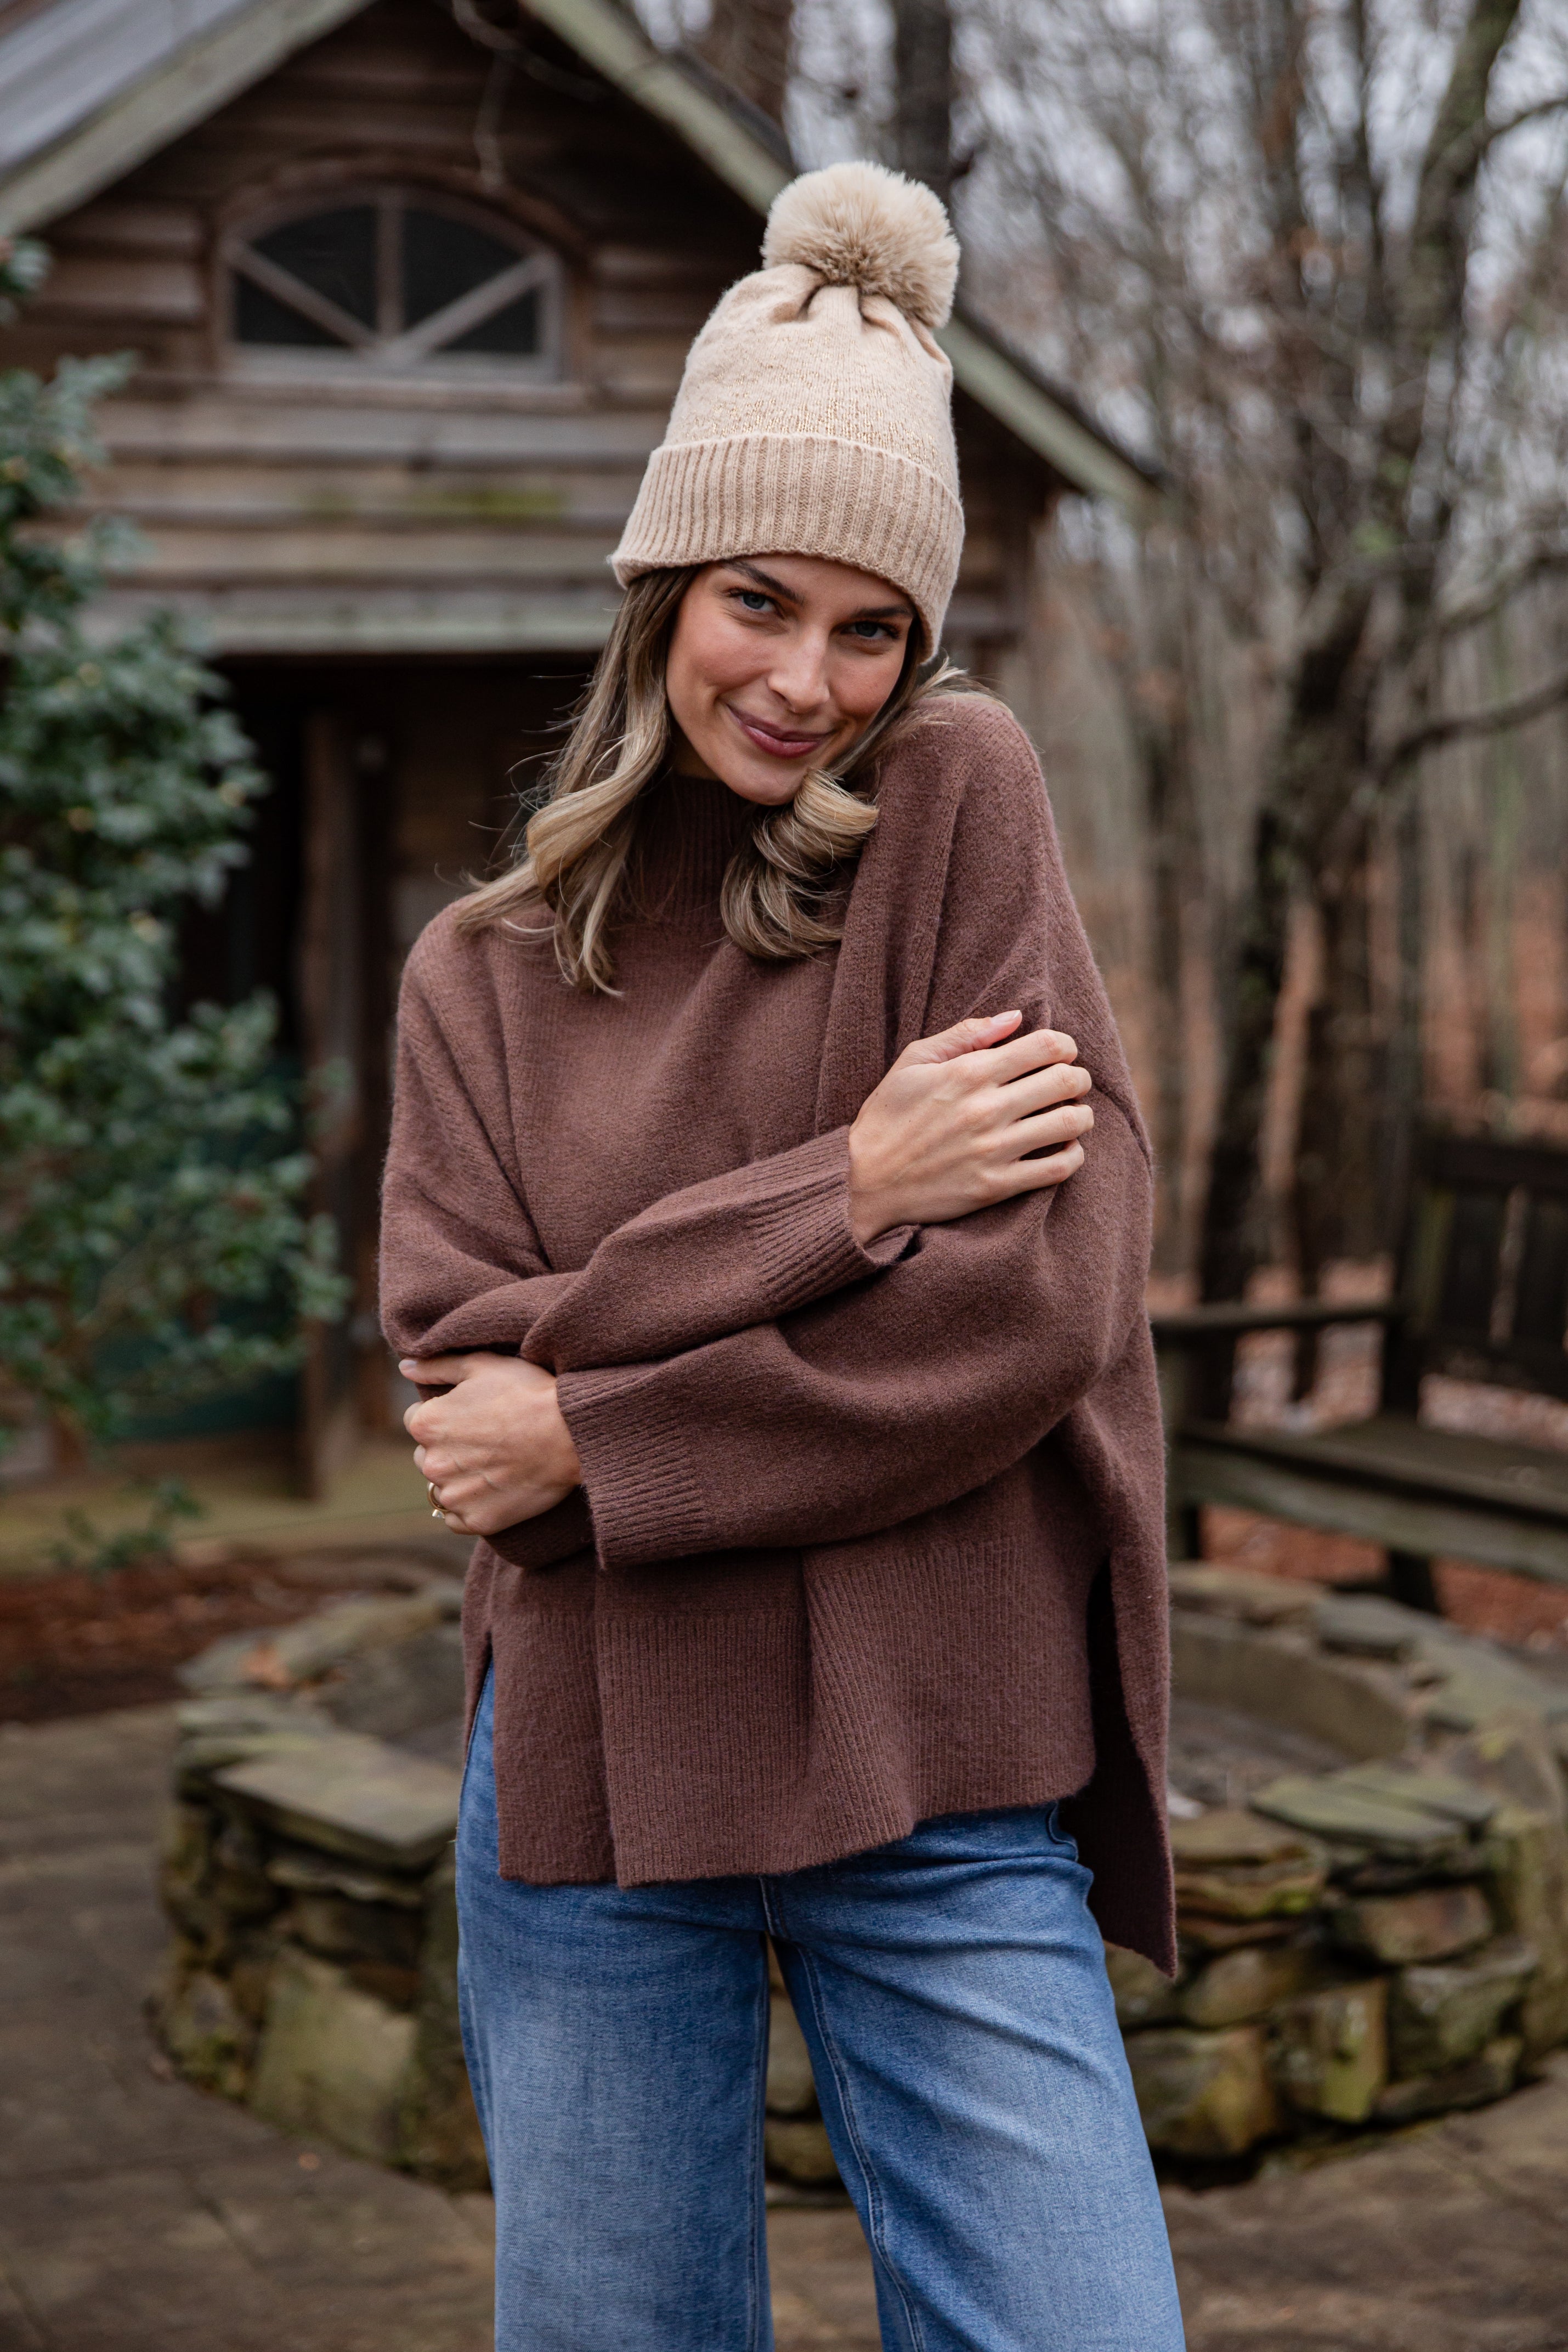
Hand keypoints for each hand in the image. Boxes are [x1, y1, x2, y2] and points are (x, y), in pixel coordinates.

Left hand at [400, 1352, 581, 1536]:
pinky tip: (494, 1490)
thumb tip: (405, 1367)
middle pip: (427, 1456)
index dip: (444, 1414)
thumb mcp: (482, 1365)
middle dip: (449, 1448)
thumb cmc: (528, 1393)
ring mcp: (454, 1496)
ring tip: (494, 1465)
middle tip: (486, 1440)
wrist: (570, 1434)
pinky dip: (470, 1507)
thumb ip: (437, 1366)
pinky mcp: (477, 1520)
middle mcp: (432, 1463)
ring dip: (459, 1479)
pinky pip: (457, 1519)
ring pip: (442, 1488)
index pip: (416, 1420)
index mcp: (426, 1424)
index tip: (472, 1415)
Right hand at [847, 1011, 1091, 1244]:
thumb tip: (1015, 1017)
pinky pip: (1058, 1168)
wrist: (861, 1183)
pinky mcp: (995, 1187)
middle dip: (1078, 1078)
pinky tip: (1063, 1148)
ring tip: (1073, 1115)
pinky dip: (1072, 1154)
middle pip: (1066, 1082)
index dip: (1065, 1045)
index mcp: (968, 1073)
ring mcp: (993, 1150)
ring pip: (1070, 1124)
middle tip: (1071, 1083)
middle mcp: (986, 1109)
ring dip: (1082, 1115)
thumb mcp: (913, 1062)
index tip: (1061, 1053)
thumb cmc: (887, 1117)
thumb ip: (965, 1035)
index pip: (1046, 1046)